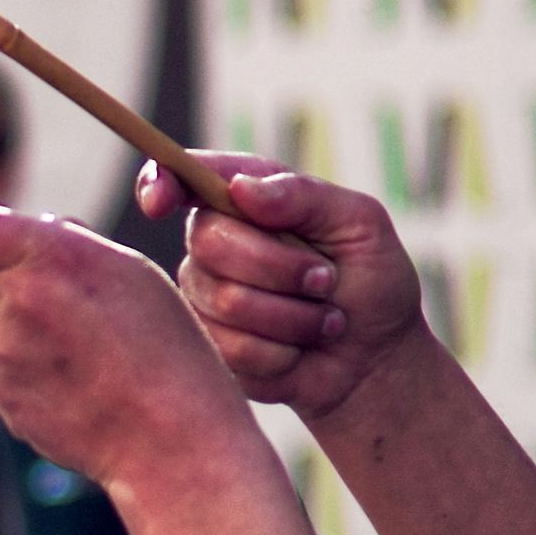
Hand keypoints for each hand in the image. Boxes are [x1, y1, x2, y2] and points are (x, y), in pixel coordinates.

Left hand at [0, 199, 258, 496]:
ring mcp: (6, 350)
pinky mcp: (2, 394)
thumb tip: (21, 228)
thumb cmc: (160, 346)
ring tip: (74, 355)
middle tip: (35, 301)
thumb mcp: (127, 273)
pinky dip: (23, 377)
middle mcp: (19, 296)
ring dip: (10, 336)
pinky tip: (70, 388)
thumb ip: (63, 246)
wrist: (169, 434)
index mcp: (51, 253)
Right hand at [138, 158, 428, 421]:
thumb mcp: (360, 223)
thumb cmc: (371, 280)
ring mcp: (205, 297)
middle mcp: (214, 243)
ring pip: (226, 300)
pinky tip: (299, 348)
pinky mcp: (210, 347)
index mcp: (244, 199)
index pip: (182, 178)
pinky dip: (282, 351)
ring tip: (323, 318)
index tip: (160, 203)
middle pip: (210, 243)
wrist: (376, 356)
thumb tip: (241, 189)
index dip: (160, 184)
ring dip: (293, 315)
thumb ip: (304, 196)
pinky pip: (231, 347)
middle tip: (324, 279)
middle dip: (281, 266)